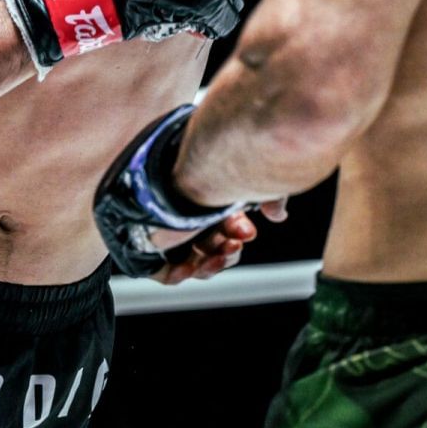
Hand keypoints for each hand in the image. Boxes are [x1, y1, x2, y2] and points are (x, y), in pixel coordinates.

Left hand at [95, 104, 252, 276]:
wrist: (168, 153)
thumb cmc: (205, 155)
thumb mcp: (239, 175)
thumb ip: (264, 193)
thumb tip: (279, 215)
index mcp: (207, 203)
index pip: (227, 230)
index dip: (238, 234)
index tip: (247, 231)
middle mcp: (188, 219)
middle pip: (213, 249)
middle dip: (228, 251)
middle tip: (235, 242)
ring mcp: (169, 234)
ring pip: (195, 263)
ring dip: (211, 263)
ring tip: (219, 254)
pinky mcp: (147, 249)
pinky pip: (165, 272)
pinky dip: (179, 274)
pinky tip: (187, 268)